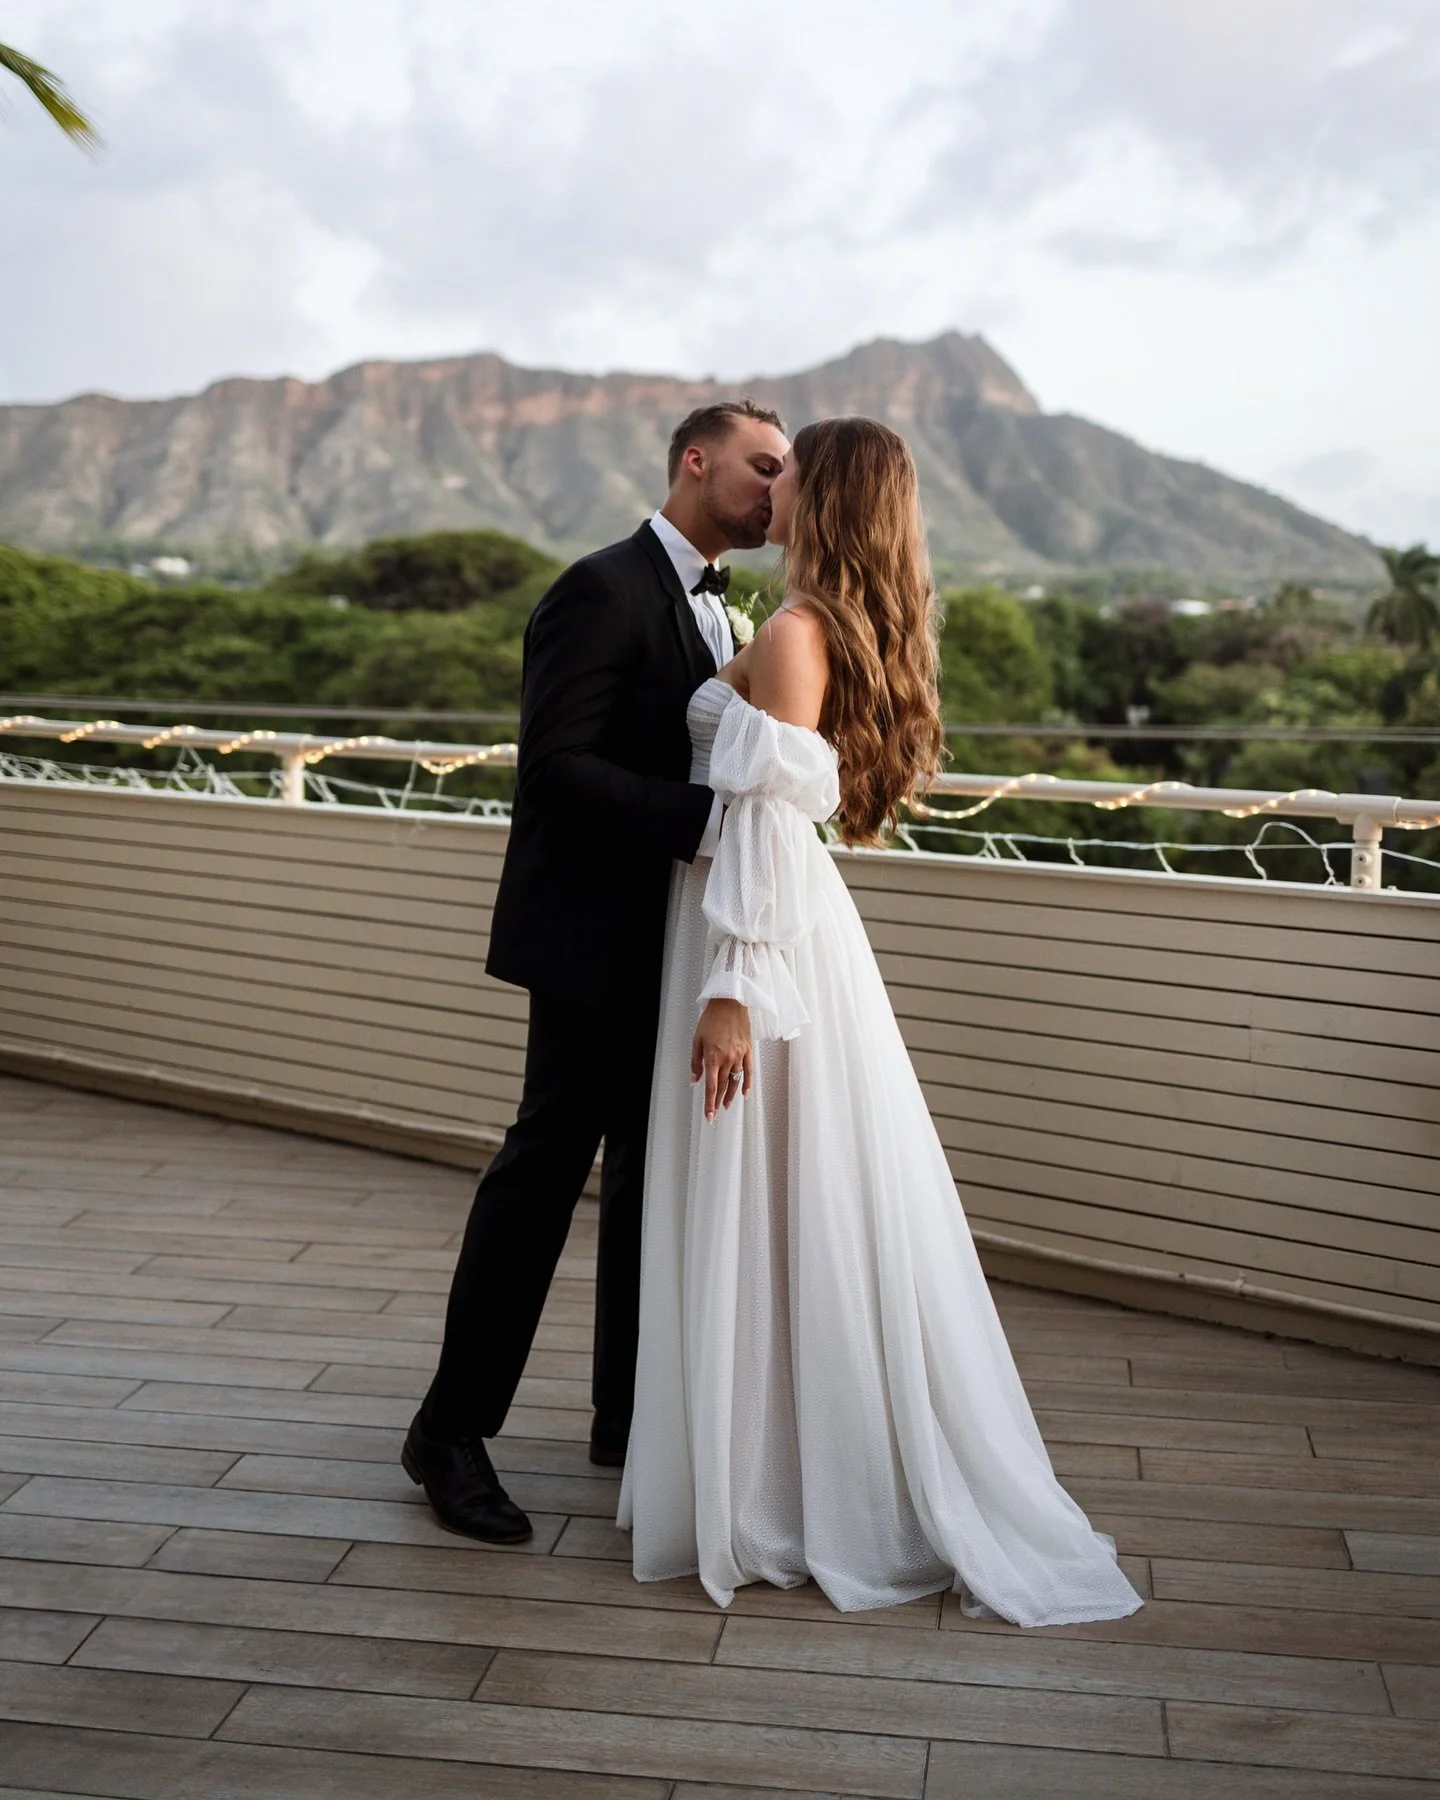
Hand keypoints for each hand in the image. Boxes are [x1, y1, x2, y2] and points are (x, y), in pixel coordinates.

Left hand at [691, 998, 751, 1122]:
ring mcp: (739, 1055)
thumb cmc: (711, 1019)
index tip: (709, 1116)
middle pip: (723, 1086)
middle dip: (718, 1102)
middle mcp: (727, 1059)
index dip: (709, 1103)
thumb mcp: (697, 1040)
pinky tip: (745, 1094)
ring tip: (726, 1105)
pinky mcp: (748, 1050)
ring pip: (735, 1081)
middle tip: (715, 1113)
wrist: (729, 1003)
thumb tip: (695, 1080)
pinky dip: (747, 1083)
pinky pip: (748, 1071)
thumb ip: (696, 1062)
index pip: (711, 1087)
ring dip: (731, 1095)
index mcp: (712, 1057)